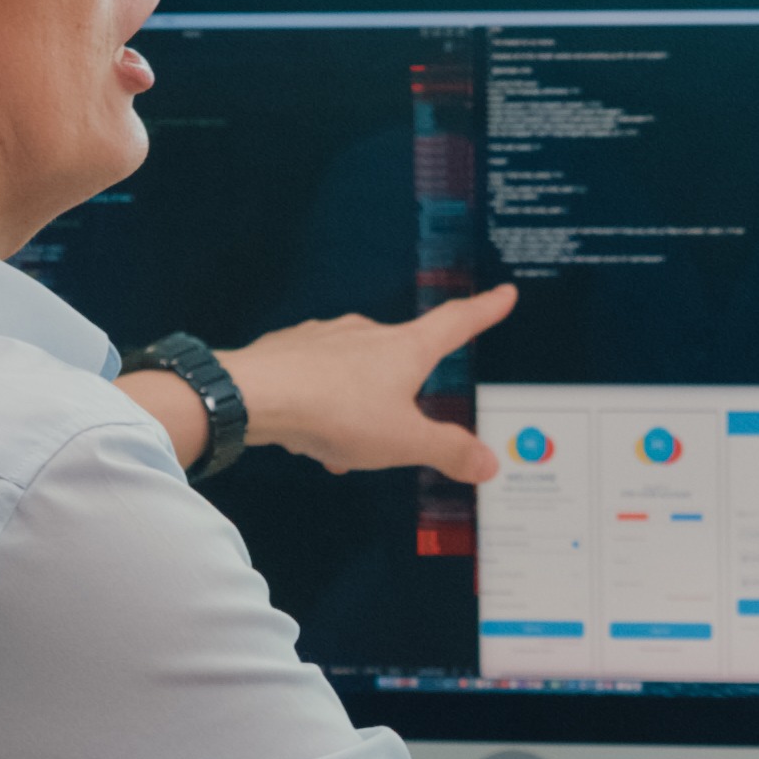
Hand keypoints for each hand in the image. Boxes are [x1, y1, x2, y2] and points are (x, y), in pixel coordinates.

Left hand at [218, 284, 517, 478]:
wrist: (255, 395)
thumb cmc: (336, 411)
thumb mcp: (403, 442)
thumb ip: (448, 451)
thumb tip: (488, 462)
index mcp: (406, 349)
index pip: (456, 323)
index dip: (484, 311)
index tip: (503, 295)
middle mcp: (369, 334)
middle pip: (401, 356)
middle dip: (401, 394)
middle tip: (394, 431)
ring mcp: (327, 338)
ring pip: (355, 373)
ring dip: (357, 408)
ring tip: (342, 447)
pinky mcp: (291, 350)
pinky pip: (317, 379)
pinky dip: (322, 405)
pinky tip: (309, 435)